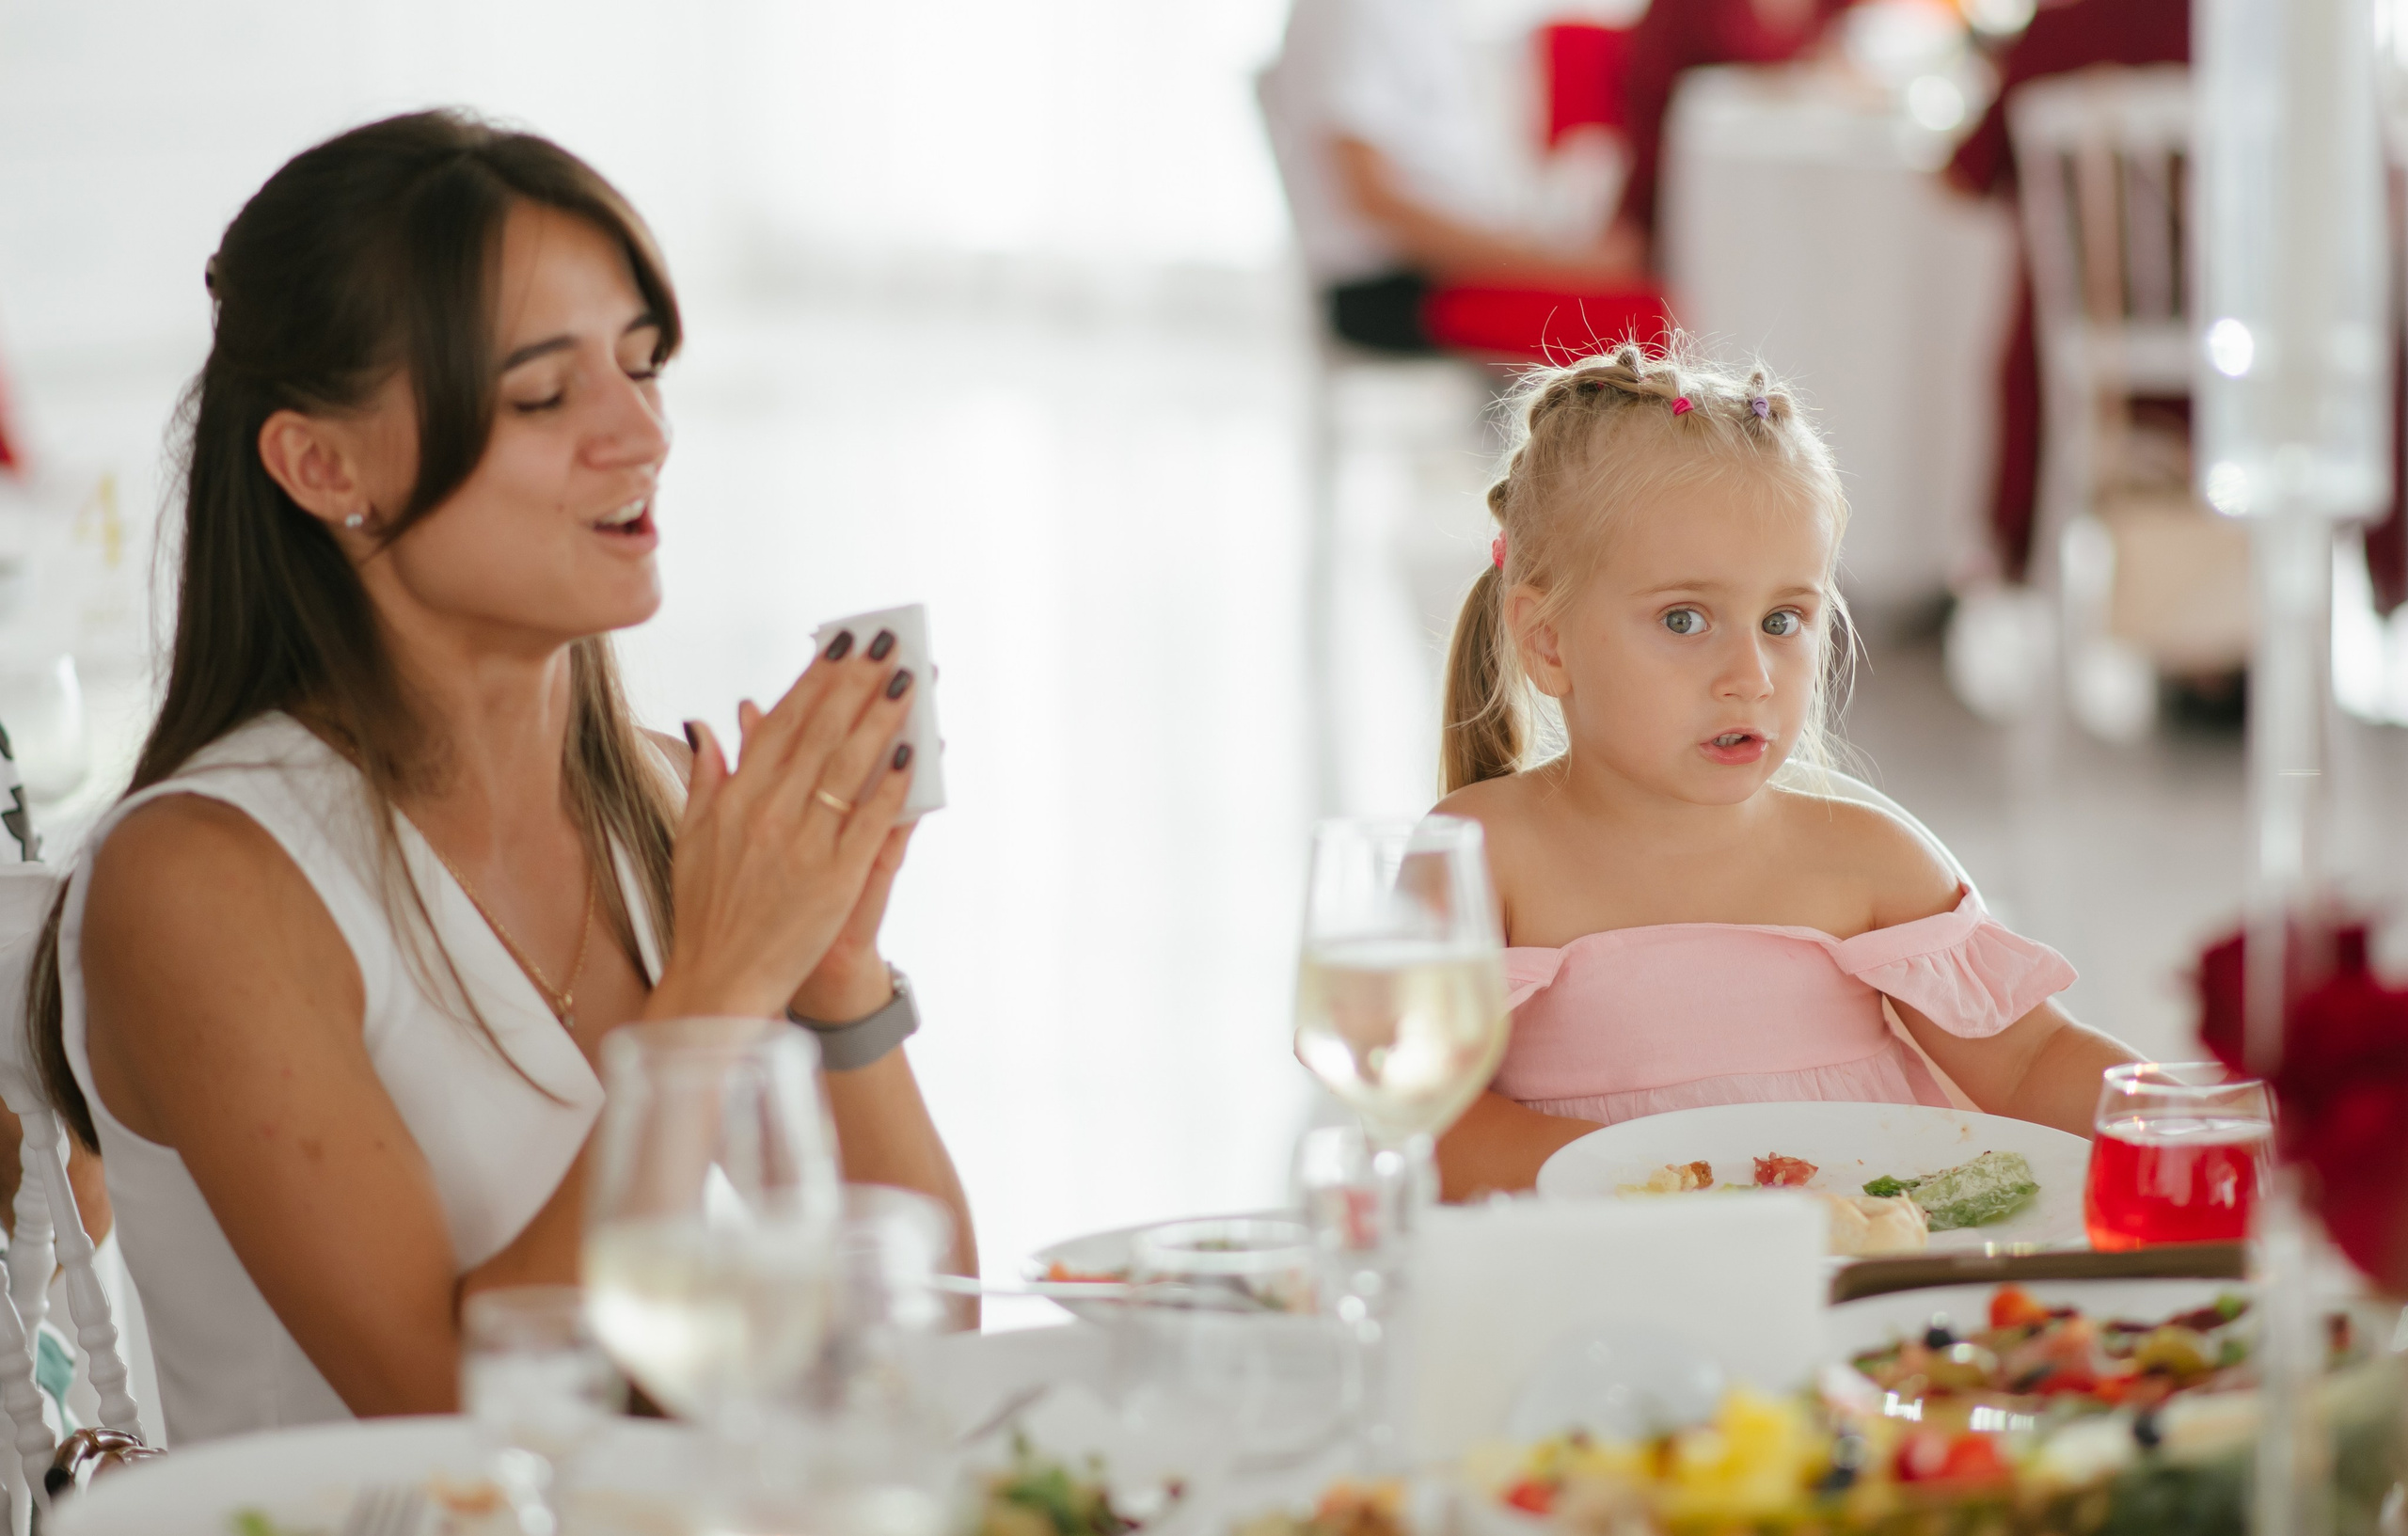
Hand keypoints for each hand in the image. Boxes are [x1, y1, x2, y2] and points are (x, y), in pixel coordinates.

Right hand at [647, 634, 917, 1019]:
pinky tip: (912, 753)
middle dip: (856, 681)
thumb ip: (706, 776)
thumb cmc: (708, 911)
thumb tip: (711, 724)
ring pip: (848, 766)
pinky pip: (870, 820)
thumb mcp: (692, 837)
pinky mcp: (835, 879)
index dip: (816, 679)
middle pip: (820, 732)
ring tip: (907, 680)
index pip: (783, 722)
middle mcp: (768, 814)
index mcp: (735, 798)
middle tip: (887, 644)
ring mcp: (803, 845)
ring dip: (881, 718)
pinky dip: (892, 785)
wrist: (720, 981)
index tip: (842, 645)